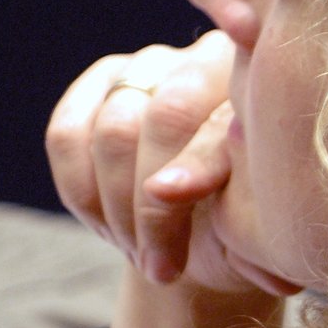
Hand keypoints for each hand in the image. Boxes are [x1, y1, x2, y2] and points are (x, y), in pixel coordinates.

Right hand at [46, 32, 295, 296]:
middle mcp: (206, 60)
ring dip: (118, 209)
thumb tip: (173, 183)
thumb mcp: (258, 226)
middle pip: (161, 118)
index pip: (220, 119)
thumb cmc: (250, 229)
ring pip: (110, 131)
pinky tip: (112, 231)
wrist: (216, 238)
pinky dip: (82, 194)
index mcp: (262, 84)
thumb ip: (233, 198)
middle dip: (152, 209)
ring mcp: (150, 67)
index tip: (175, 228)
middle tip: (162, 267)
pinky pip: (65, 136)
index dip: (191, 170)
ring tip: (144, 256)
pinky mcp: (102, 84)